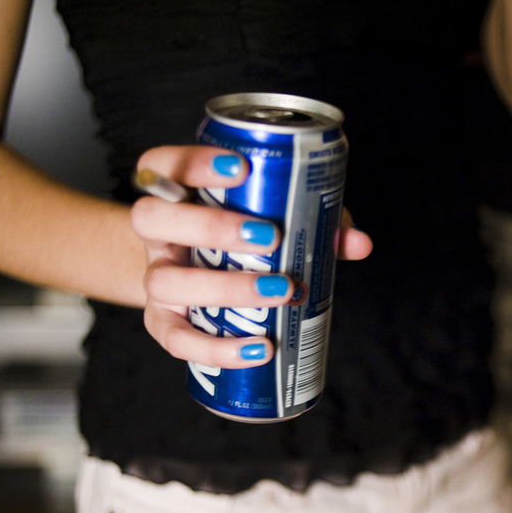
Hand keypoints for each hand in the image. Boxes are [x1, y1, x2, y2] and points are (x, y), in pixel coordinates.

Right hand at [130, 145, 371, 369]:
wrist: (194, 283)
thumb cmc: (237, 240)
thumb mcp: (267, 217)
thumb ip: (312, 221)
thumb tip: (357, 242)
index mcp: (174, 194)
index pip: (163, 164)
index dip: (195, 163)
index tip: (241, 168)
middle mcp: (156, 234)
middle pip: (153, 218)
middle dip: (211, 226)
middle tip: (269, 236)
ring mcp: (154, 278)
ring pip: (165, 281)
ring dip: (225, 287)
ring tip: (280, 290)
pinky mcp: (162, 322)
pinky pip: (177, 340)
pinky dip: (217, 349)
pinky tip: (260, 348)